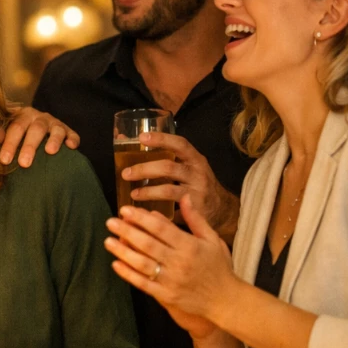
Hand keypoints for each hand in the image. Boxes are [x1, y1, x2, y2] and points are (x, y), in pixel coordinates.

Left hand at [0, 106, 78, 166]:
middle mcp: (38, 117)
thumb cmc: (16, 136)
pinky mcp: (68, 131)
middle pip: (35, 129)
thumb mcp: (5, 131)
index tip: (4, 160)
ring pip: (55, 130)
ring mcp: (54, 123)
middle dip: (29, 146)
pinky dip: (73, 139)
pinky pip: (72, 134)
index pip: (15, 127)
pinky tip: (71, 147)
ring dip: (53, 140)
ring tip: (50, 152)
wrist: (35, 129)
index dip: (9, 143)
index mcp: (21, 115)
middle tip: (24, 163)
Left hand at [104, 196, 236, 337]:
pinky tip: (116, 263)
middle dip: (127, 231)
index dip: (141, 218)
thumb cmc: (218, 267)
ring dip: (123, 251)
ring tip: (108, 241)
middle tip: (110, 221)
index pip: (161, 229)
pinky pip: (143, 283)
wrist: (225, 301)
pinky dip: (128, 274)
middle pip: (148, 244)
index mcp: (190, 246)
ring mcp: (172, 280)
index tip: (125, 210)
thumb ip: (196, 219)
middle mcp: (180, 262)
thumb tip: (186, 197)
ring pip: (142, 264)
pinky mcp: (166, 296)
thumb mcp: (212, 240)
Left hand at [124, 132, 238, 241]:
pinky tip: (144, 210)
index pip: (180, 144)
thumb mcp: (187, 166)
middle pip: (169, 167)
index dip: (162, 139)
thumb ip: (164, 156)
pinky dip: (156, 209)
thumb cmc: (195, 183)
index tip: (142, 137)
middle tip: (126, 173)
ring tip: (133, 194)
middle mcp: (197, 173)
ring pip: (168, 190)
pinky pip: (172, 209)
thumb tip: (125, 141)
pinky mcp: (194, 210)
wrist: (222, 209)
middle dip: (144, 169)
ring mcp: (197, 192)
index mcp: (195, 159)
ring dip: (147, 191)